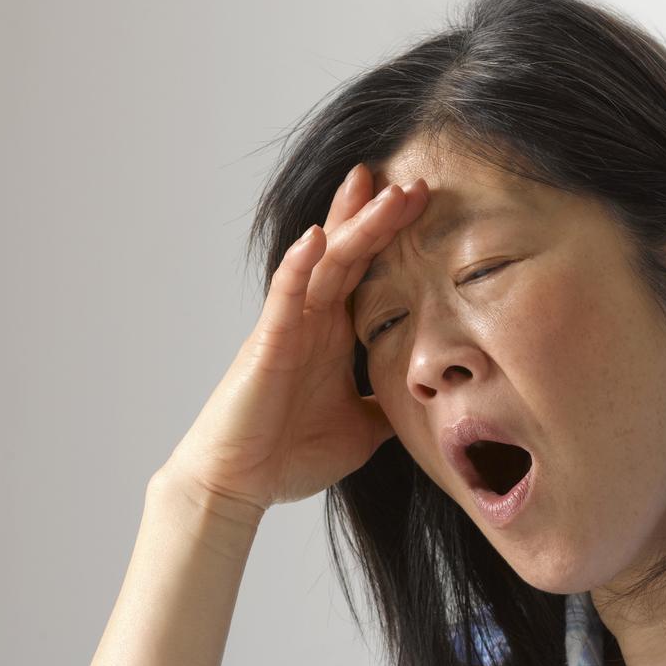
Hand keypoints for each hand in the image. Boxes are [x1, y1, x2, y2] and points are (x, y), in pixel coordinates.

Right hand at [164, 163, 431, 522]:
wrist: (238, 484)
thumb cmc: (287, 456)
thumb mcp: (361, 430)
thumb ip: (387, 407)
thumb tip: (425, 403)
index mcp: (333, 334)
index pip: (367, 271)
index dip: (393, 238)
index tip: (427, 207)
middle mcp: (311, 321)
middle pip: (349, 252)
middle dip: (380, 215)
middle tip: (416, 181)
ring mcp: (288, 327)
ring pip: (322, 263)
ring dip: (351, 224)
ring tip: (382, 189)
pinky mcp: (266, 344)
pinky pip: (284, 295)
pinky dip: (299, 264)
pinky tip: (317, 235)